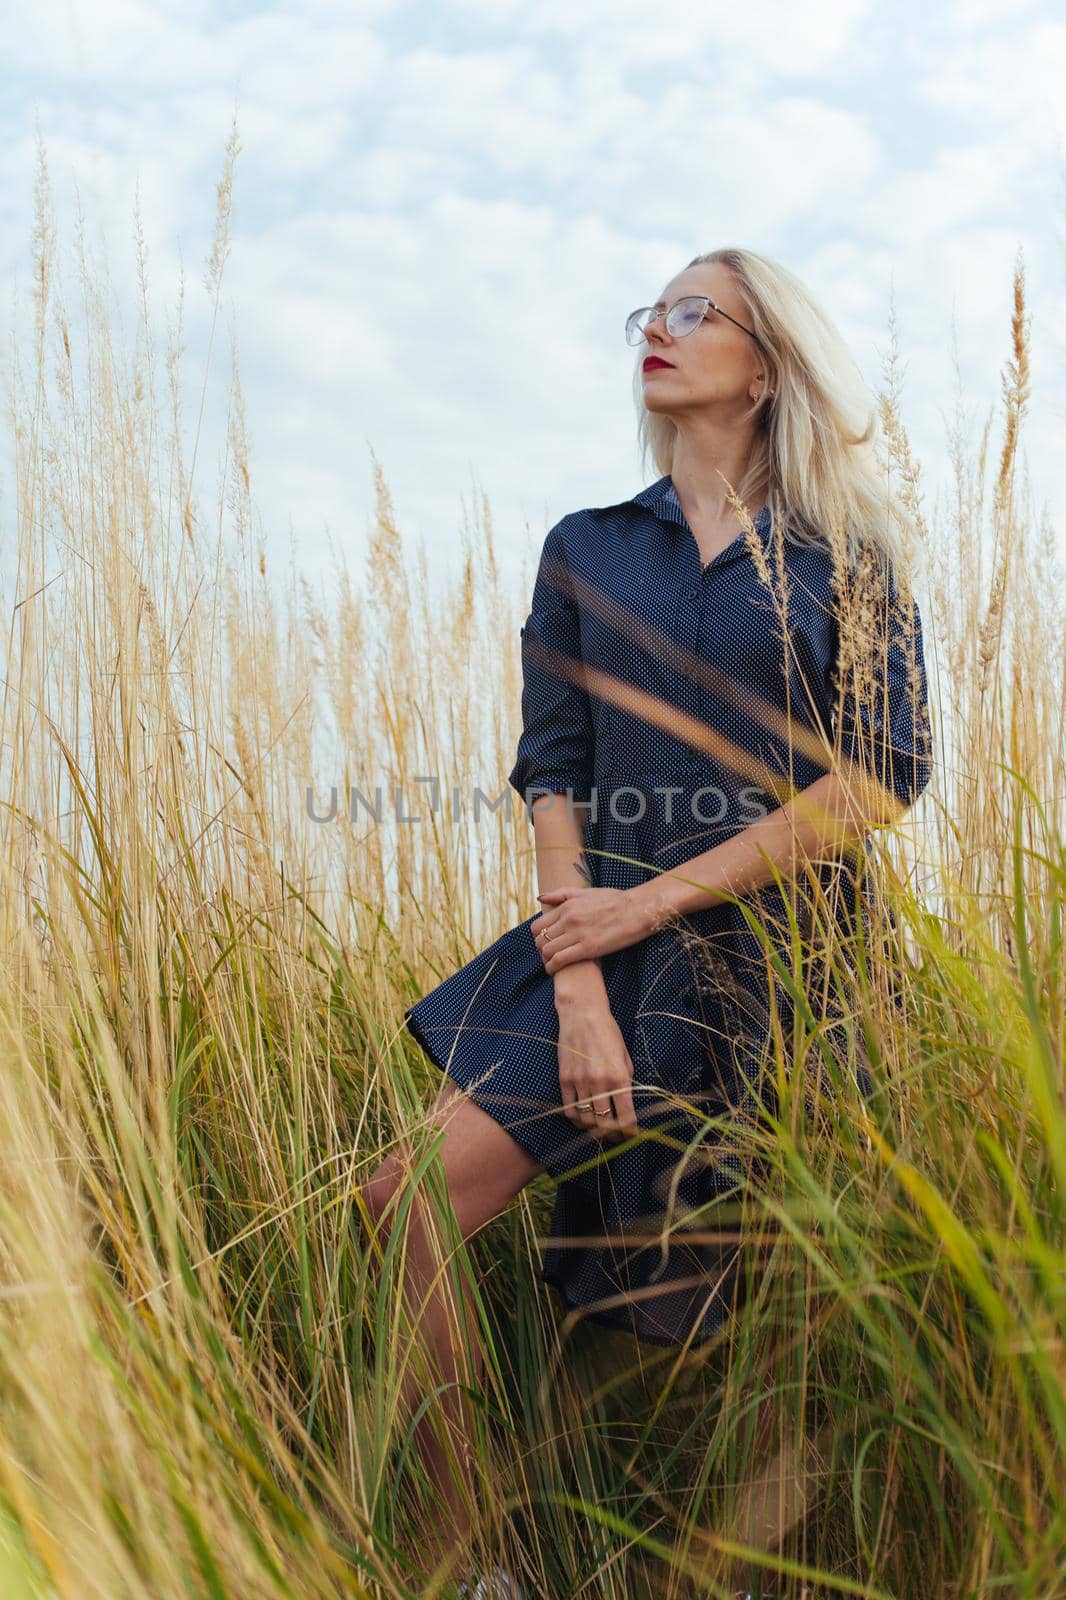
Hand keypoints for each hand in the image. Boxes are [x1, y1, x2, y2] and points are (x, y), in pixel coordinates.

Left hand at [530, 885, 657, 974]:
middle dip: (541, 950)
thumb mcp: (586, 892)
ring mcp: (577, 933)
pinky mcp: (588, 948)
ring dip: (546, 960)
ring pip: (547, 951)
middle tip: (548, 956)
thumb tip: (540, 899)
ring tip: (552, 964)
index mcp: (567, 906)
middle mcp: (568, 919)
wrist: (637, 909)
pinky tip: (554, 970)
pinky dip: (552, 967)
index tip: (545, 943)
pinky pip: (560, 960)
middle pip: (540, 939)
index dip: (538, 937)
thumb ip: (561, 894)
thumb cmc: (615, 900)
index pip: (538, 925)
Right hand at [556, 1003, 637, 1142]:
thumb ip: (626, 1081)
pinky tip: (583, 1118)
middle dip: (613, 1135)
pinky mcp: (565, 1080)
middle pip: (605, 1123)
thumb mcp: (625, 1057)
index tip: (631, 1136)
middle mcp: (599, 1083)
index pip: (626, 1117)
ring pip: (586, 1119)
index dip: (630, 1133)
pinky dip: (577, 1119)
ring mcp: (580, 1082)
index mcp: (619, 1078)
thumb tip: (626, 1105)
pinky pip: (569, 1109)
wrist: (582, 1014)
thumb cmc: (608, 1033)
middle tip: (616, 1136)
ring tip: (600, 1130)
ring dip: (594, 1130)